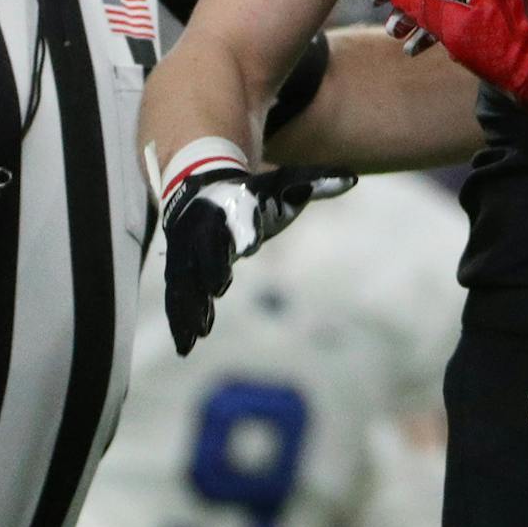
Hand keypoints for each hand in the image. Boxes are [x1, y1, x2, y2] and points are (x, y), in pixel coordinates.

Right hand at [160, 150, 354, 355]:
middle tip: (217, 292)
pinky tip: (186, 347)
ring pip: (183, 280)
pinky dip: (178, 321)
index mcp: (230, 203)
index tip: (251, 246)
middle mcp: (202, 227)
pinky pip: (176, 297)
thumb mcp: (282, 184)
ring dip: (187, 308)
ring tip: (195, 338)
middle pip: (203, 249)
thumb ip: (314, 183)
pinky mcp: (178, 269)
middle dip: (209, 269)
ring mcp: (184, 250)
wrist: (202, 187)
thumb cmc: (252, 192)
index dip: (243, 229)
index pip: (237, 216)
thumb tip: (351, 179)